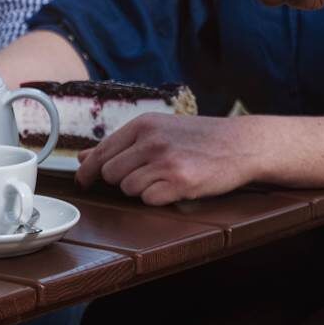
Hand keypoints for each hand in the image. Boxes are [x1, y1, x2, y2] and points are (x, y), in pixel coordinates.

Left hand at [76, 115, 265, 204]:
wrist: (240, 143)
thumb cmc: (199, 137)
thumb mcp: (159, 129)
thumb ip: (122, 144)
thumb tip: (83, 156)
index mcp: (144, 124)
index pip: (101, 151)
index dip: (87, 170)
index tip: (83, 181)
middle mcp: (151, 141)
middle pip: (111, 173)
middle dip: (122, 180)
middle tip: (145, 175)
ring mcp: (165, 162)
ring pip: (128, 188)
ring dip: (142, 189)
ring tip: (165, 177)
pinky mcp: (179, 183)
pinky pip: (149, 200)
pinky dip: (159, 198)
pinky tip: (175, 186)